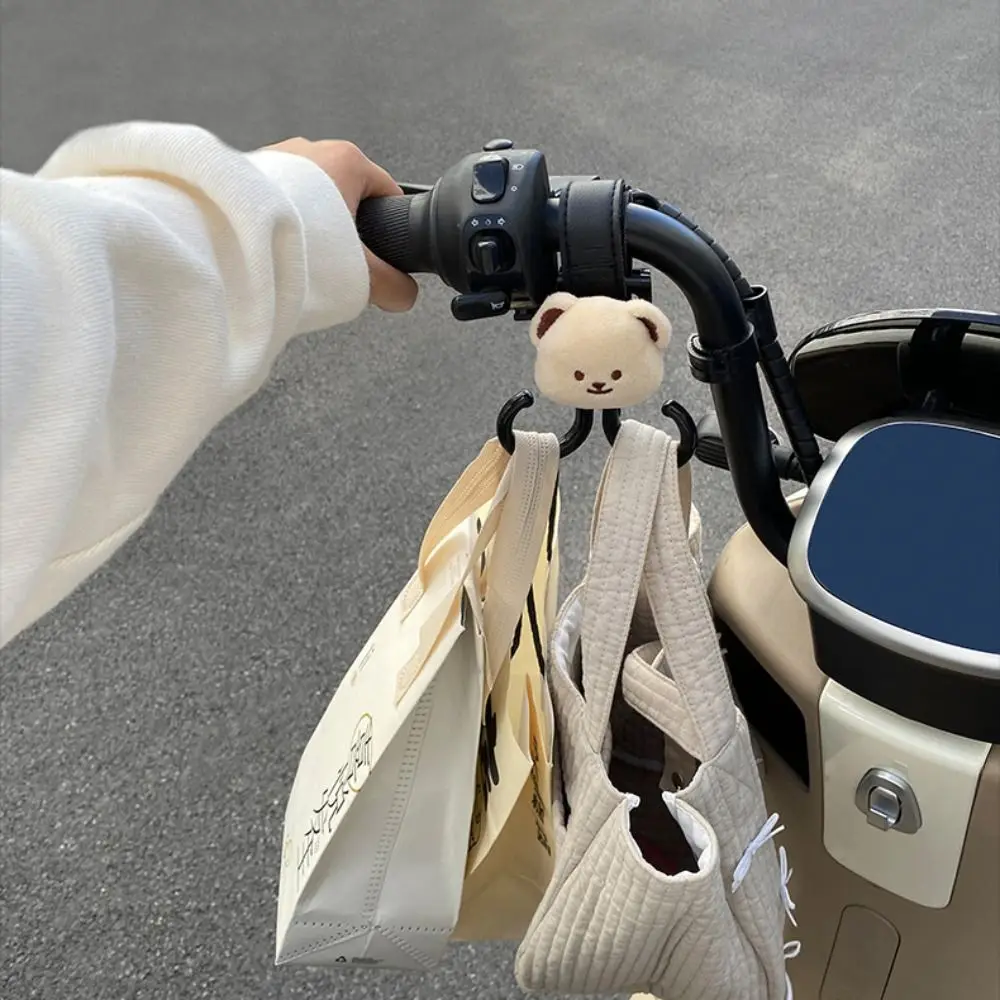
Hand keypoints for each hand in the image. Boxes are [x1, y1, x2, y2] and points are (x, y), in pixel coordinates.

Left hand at [266, 138, 418, 312]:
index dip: (391, 231)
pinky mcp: (250, 173)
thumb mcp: (358, 272)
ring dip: (312, 230)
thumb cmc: (293, 241)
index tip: (381, 257)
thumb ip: (391, 286)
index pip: (388, 194)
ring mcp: (279, 157)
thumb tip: (404, 295)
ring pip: (312, 201)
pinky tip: (280, 250)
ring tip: (305, 260)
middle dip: (346, 233)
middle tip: (337, 264)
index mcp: (347, 160)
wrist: (228, 240)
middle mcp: (313, 150)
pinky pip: (280, 202)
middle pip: (348, 198)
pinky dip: (284, 225)